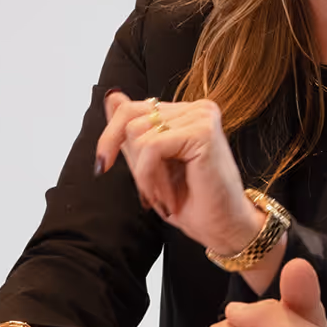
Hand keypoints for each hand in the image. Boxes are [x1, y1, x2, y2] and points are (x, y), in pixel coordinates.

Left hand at [95, 91, 269, 269]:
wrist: (223, 228)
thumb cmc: (192, 201)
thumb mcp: (150, 165)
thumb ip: (132, 133)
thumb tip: (111, 97)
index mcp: (184, 113)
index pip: (130, 109)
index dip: (109, 138)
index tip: (102, 166)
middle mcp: (196, 108)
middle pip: (130, 119)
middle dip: (133, 164)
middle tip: (150, 193)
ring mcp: (202, 116)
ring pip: (139, 135)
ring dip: (144, 176)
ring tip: (164, 196)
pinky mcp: (203, 131)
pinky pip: (152, 147)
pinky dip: (151, 177)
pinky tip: (167, 197)